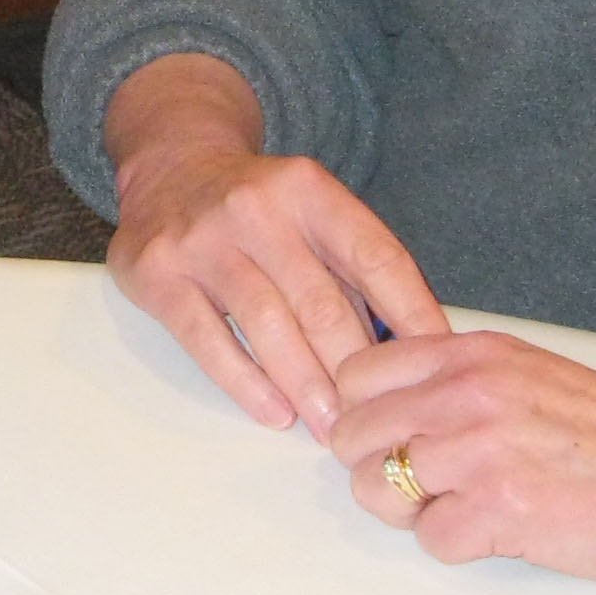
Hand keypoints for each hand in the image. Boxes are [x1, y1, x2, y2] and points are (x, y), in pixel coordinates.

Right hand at [103, 53, 444, 434]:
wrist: (170, 166)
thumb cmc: (259, 209)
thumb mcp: (311, 212)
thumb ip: (351, 269)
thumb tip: (408, 348)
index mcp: (309, 190)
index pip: (374, 257)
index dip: (412, 313)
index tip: (437, 364)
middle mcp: (256, 208)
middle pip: (322, 302)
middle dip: (356, 370)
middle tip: (380, 419)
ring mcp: (202, 240)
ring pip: (268, 326)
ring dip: (306, 386)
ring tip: (332, 428)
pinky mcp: (158, 274)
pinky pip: (208, 340)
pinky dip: (246, 383)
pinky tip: (274, 413)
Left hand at [326, 332, 595, 582]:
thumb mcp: (533, 376)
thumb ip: (462, 383)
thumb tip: (391, 406)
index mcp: (474, 354)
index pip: (357, 375)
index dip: (366, 416)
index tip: (394, 439)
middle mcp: (469, 393)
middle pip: (353, 435)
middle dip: (379, 469)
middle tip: (434, 486)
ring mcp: (482, 450)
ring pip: (377, 490)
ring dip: (414, 512)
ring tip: (470, 509)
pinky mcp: (502, 510)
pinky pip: (431, 541)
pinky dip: (462, 547)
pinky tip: (509, 533)